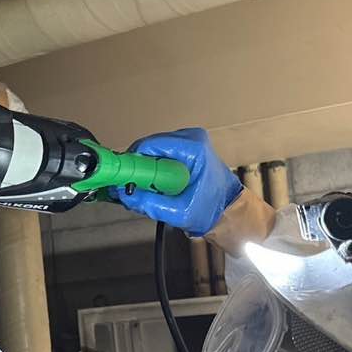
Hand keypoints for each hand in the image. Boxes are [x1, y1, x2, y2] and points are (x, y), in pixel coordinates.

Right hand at [113, 128, 241, 235]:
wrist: (227, 209)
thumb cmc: (211, 208)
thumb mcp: (178, 212)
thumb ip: (150, 204)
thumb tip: (125, 195)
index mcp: (193, 149)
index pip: (150, 145)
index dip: (133, 162)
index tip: (125, 179)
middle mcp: (191, 139)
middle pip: (148, 147)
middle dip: (139, 169)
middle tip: (138, 189)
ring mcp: (188, 140)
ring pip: (151, 150)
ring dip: (146, 170)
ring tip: (152, 189)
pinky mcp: (183, 146)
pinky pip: (158, 153)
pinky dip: (153, 168)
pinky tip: (158, 184)